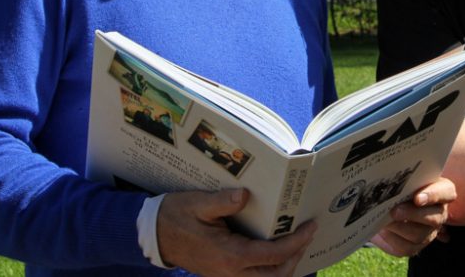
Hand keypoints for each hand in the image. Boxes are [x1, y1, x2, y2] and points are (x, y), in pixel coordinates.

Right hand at [157, 189, 315, 276]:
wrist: (154, 237)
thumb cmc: (175, 217)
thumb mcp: (197, 204)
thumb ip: (221, 202)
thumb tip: (244, 196)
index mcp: (229, 255)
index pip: (273, 254)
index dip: (296, 241)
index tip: (310, 227)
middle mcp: (231, 272)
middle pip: (276, 275)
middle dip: (296, 256)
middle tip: (307, 234)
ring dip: (285, 266)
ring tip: (296, 243)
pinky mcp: (224, 275)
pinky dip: (271, 269)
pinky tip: (276, 252)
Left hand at [370, 177, 455, 256]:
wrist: (394, 203)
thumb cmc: (403, 186)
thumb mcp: (406, 179)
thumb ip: (403, 179)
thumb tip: (387, 180)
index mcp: (442, 191)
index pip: (446, 192)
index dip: (433, 196)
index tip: (417, 198)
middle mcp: (439, 213)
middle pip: (433, 218)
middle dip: (412, 215)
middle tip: (394, 211)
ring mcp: (429, 232)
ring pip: (419, 235)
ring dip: (399, 228)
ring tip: (384, 222)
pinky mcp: (415, 246)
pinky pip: (406, 248)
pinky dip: (391, 240)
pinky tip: (381, 232)